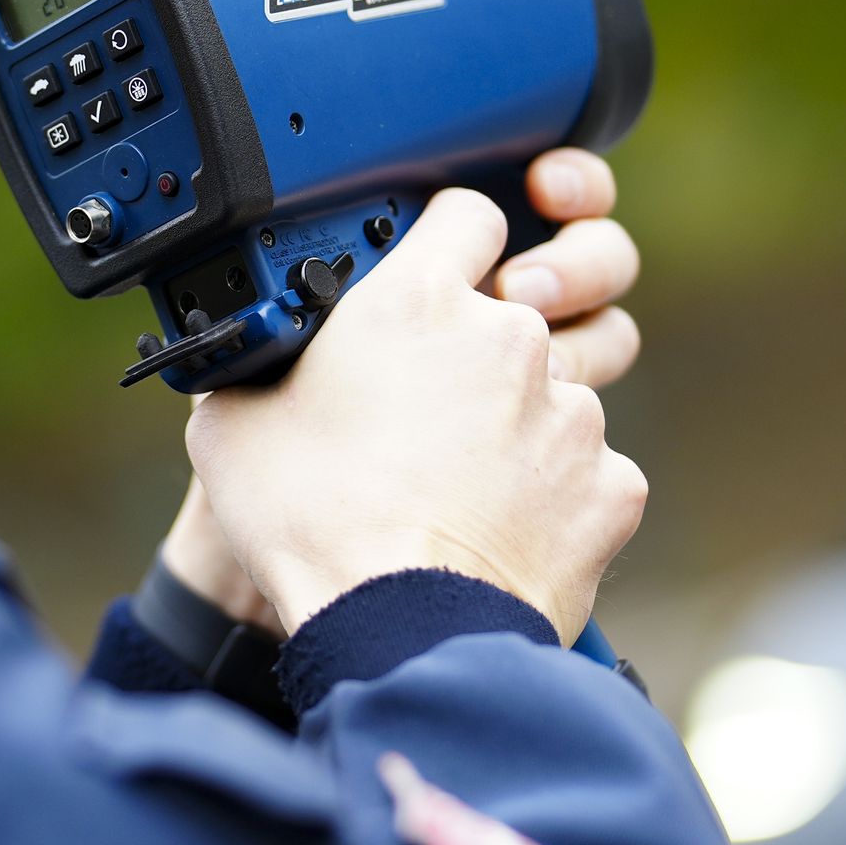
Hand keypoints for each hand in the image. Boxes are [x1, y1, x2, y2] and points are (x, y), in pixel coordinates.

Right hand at [187, 187, 647, 643]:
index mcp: (418, 301)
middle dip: (481, 354)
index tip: (441, 268)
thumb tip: (249, 363)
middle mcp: (510, 338)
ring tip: (460, 492)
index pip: (469, 214)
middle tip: (434, 409)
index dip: (454, 239)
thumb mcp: (235, 423)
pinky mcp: (610, 485)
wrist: (397, 630)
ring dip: (517, 431)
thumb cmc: (310, 524)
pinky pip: (589, 478)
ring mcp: (572, 413)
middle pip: (516, 314)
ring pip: (554, 400)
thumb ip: (263, 364)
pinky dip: (556, 502)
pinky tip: (504, 535)